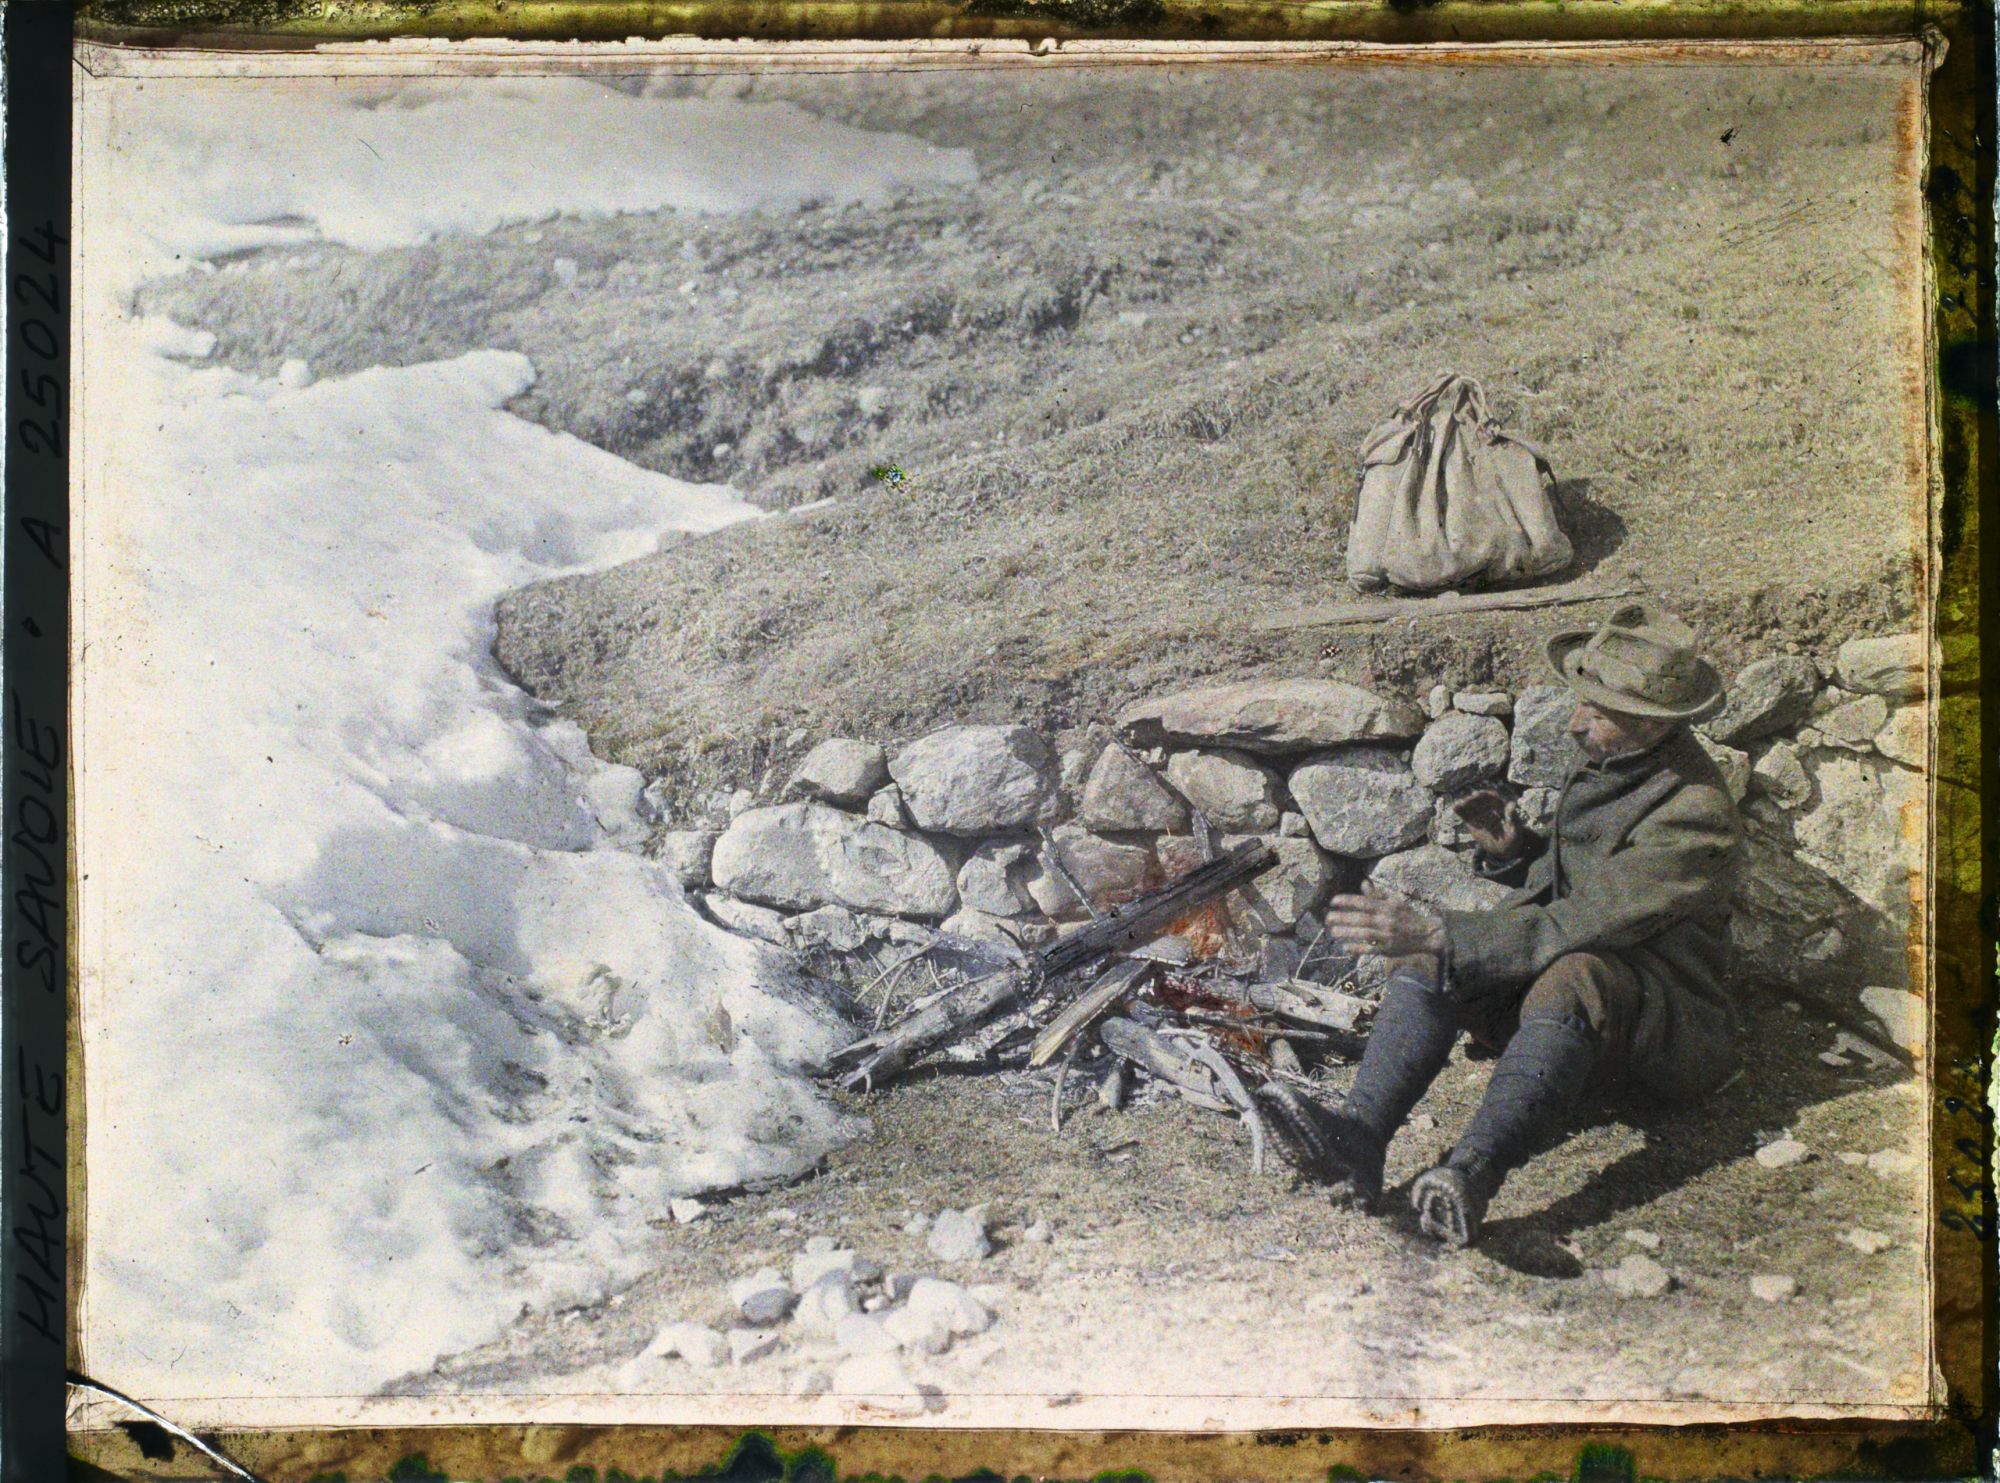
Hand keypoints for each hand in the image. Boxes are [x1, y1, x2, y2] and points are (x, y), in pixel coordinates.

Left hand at [1322, 893, 1444, 958]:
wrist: (1427, 934)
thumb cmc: (1408, 916)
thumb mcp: (1395, 902)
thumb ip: (1377, 895)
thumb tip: (1363, 884)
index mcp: (1387, 907)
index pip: (1364, 902)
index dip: (1348, 901)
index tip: (1333, 901)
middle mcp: (1387, 920)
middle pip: (1361, 918)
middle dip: (1342, 917)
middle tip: (1327, 917)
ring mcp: (1387, 936)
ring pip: (1364, 934)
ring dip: (1346, 933)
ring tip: (1332, 931)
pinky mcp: (1388, 949)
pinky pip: (1370, 949)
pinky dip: (1357, 948)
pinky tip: (1345, 947)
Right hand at [1451, 788, 1526, 858]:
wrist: (1504, 848)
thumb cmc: (1512, 836)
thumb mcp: (1515, 827)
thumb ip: (1513, 816)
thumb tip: (1513, 804)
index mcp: (1500, 805)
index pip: (1492, 797)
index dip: (1485, 795)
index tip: (1478, 794)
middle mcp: (1488, 806)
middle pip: (1479, 799)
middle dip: (1473, 798)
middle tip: (1468, 799)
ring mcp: (1479, 813)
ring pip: (1471, 805)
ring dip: (1465, 803)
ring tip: (1459, 804)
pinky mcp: (1472, 821)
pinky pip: (1465, 814)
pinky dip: (1460, 810)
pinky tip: (1455, 807)